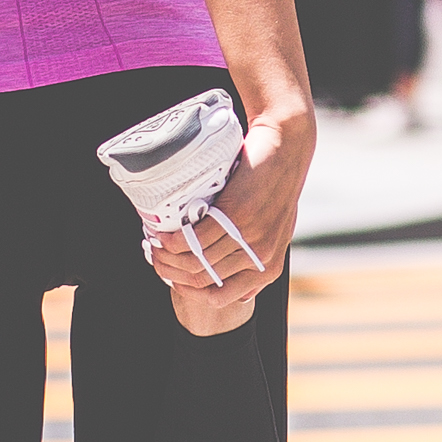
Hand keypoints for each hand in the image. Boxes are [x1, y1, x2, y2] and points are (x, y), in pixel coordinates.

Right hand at [144, 106, 309, 337]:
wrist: (286, 145)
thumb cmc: (276, 185)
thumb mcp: (276, 229)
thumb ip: (258, 257)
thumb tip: (242, 293)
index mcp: (270, 267)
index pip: (220, 296)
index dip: (189, 290)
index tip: (172, 277)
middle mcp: (261, 256)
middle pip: (202, 279)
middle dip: (171, 272)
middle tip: (156, 257)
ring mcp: (249, 237)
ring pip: (196, 261)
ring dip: (167, 256)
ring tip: (154, 244)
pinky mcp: (236, 215)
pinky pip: (195, 238)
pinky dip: (173, 239)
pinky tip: (163, 233)